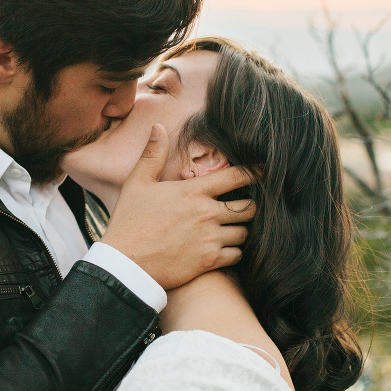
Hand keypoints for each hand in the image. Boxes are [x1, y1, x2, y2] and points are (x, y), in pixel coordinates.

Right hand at [99, 124, 255, 290]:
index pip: (236, 177)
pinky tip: (225, 250)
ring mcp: (210, 238)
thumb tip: (158, 127)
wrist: (125, 263)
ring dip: (241, 231)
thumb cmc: (130, 222)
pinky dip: (234, 252)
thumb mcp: (138, 183)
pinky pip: (237, 255)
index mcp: (193, 192)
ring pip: (244, 233)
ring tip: (232, 230)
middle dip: (249, 207)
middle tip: (242, 208)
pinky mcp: (209, 261)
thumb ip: (152, 155)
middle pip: (248, 208)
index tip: (264, 172)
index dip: (254, 173)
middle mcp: (207, 213)